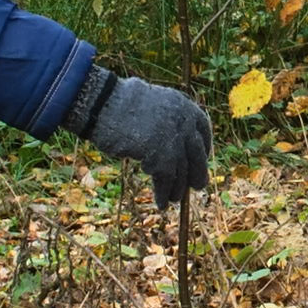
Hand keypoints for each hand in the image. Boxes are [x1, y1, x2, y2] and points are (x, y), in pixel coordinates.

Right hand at [81, 74, 212, 205]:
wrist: (104, 103)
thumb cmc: (120, 104)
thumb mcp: (153, 105)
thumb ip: (168, 120)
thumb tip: (177, 143)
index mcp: (184, 106)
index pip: (203, 131)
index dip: (204, 148)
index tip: (201, 160)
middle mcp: (185, 123)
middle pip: (197, 155)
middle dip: (197, 172)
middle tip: (197, 186)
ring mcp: (175, 139)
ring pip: (182, 171)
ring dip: (178, 188)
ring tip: (174, 199)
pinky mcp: (162, 156)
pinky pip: (167, 180)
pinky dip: (164, 194)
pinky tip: (161, 203)